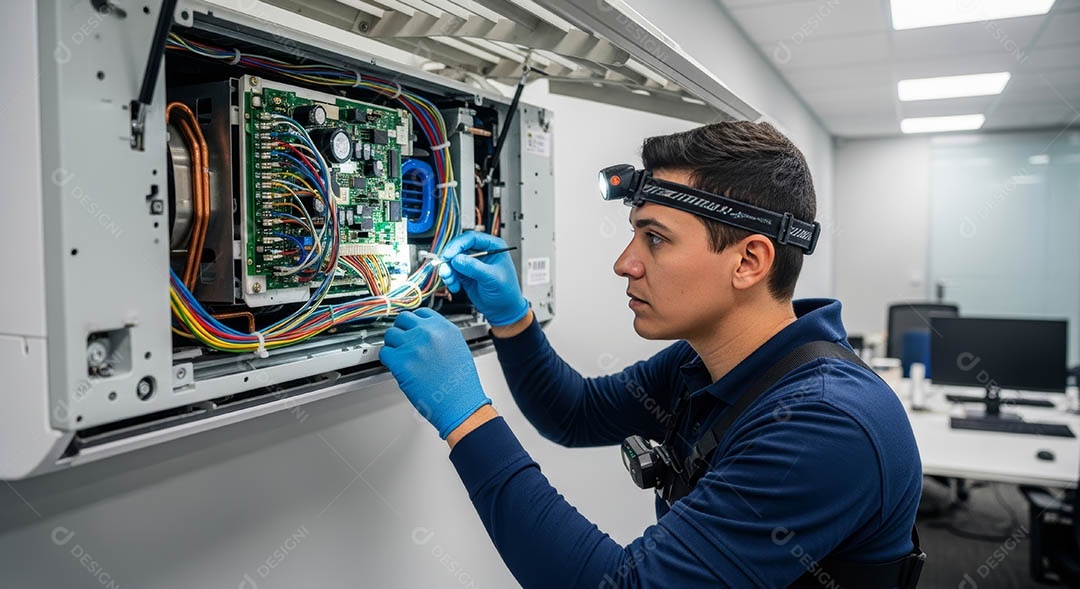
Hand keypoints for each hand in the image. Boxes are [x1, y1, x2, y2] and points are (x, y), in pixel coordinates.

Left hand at [379, 308, 491, 438]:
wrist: (460, 404)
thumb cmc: (461, 383)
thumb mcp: (457, 349)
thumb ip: (440, 336)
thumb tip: (423, 333)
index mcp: (444, 328)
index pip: (421, 312)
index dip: (413, 322)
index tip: (410, 328)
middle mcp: (428, 332)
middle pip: (402, 319)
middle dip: (401, 330)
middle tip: (402, 342)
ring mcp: (413, 346)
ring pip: (390, 335)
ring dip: (393, 345)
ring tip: (400, 357)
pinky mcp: (401, 362)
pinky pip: (384, 353)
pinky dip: (387, 360)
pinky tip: (397, 367)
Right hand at [437, 232, 528, 326]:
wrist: (504, 311)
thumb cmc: (507, 292)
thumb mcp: (492, 278)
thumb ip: (475, 267)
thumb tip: (457, 259)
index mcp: (493, 247)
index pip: (471, 238)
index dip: (457, 245)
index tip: (449, 255)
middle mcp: (481, 252)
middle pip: (458, 248)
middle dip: (449, 259)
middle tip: (445, 269)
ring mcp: (472, 263)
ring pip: (452, 260)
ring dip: (448, 271)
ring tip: (451, 282)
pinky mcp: (465, 274)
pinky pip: (452, 272)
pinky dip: (450, 279)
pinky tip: (455, 287)